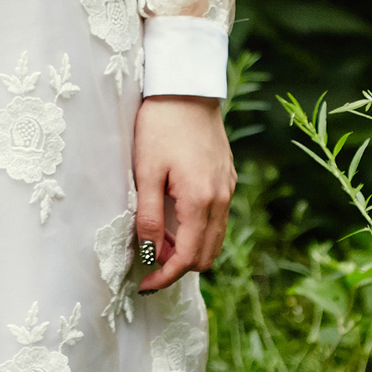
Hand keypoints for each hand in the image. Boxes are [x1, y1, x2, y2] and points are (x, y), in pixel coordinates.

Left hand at [133, 94, 234, 292]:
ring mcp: (227, 187)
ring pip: (214, 238)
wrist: (185, 87)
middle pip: (206, 255)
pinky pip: (218, 217)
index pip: (188, 259)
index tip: (144, 284)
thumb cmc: (160, 125)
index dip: (165, 277)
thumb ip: (149, 217)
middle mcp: (221, 199)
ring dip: (189, 248)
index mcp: (201, 200)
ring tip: (159, 238)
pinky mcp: (226, 176)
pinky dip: (199, 229)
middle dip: (178, 266)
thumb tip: (150, 254)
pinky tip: (176, 216)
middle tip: (148, 257)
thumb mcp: (146, 171)